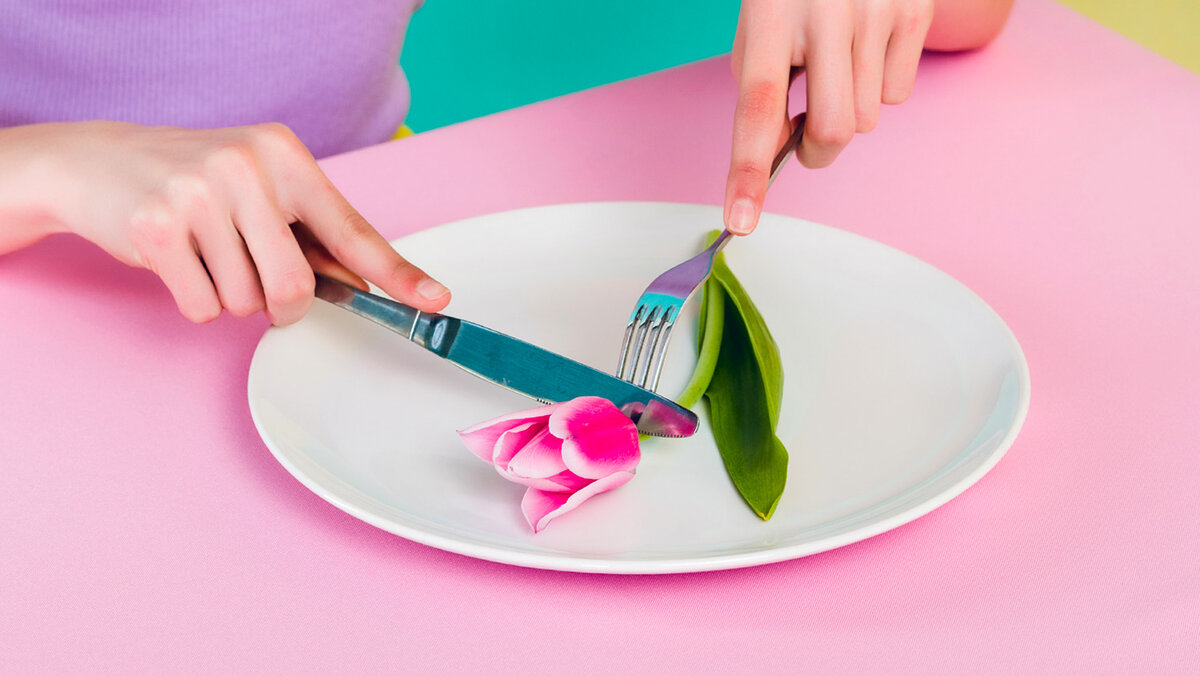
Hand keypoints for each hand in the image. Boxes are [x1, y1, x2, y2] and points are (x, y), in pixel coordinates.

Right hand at [0, 121, 449, 323]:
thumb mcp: (258, 186)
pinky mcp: (156, 226)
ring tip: (203, 253)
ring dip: (229, 297)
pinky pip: (202, 307)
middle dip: (281, 304)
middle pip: (296, 285)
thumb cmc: (191, 179)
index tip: (435, 301)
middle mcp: (247, 166)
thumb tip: (364, 286)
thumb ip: (308, 231)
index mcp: (284, 155)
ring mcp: (199, 193)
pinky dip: (193, 301)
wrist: (93, 161)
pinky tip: (175, 260)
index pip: (351, 229)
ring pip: (246, 302)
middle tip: (253, 281)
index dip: (396, 274)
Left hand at [724, 0, 934, 234]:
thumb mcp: (760, 27)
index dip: (747, 170)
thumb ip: (763, 90)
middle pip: (833, 130)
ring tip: (837, 63)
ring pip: (868, 118)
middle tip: (807, 132)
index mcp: (772, 15)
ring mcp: (878, 10)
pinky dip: (879, 85)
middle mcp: (828, 12)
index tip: (741, 220)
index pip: (756, 107)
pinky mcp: (915, 11)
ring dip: (848, 111)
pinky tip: (867, 46)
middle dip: (818, 149)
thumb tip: (783, 152)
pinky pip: (898, 93)